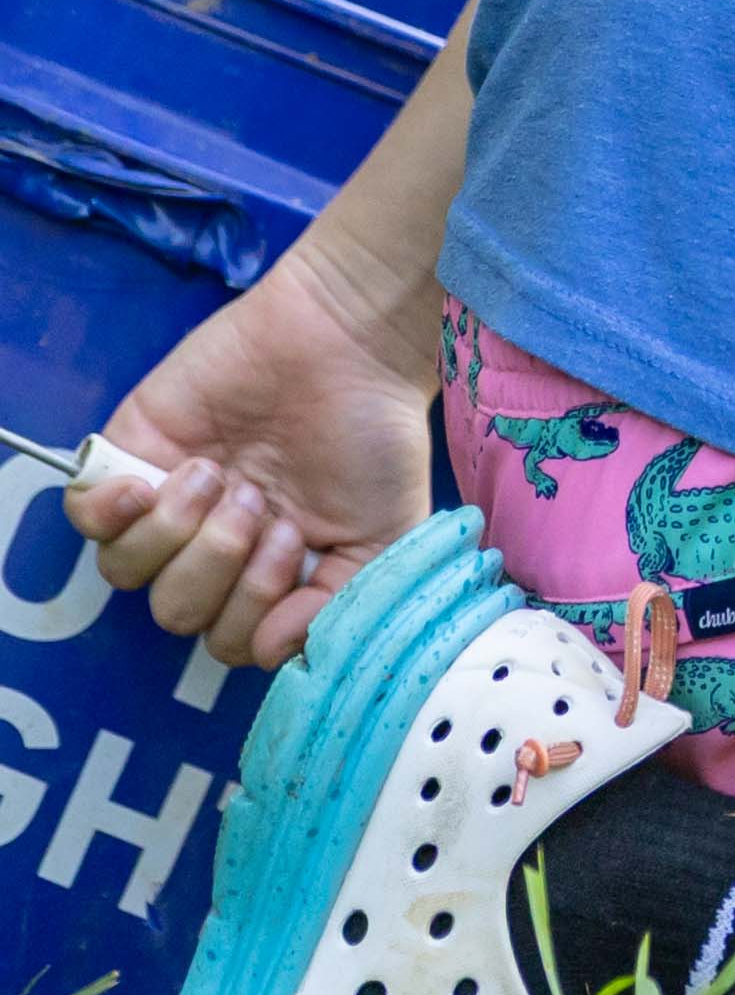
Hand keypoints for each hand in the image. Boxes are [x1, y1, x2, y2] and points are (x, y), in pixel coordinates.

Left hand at [77, 258, 437, 668]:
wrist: (345, 344)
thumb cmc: (373, 436)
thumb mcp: (387, 534)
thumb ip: (340, 606)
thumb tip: (272, 650)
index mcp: (272, 572)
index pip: (229, 638)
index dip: (252, 611)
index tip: (294, 546)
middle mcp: (214, 545)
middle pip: (174, 612)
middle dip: (220, 566)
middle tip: (262, 504)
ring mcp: (169, 503)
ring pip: (127, 573)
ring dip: (180, 532)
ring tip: (222, 476)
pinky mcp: (130, 456)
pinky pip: (86, 521)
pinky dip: (112, 513)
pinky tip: (153, 482)